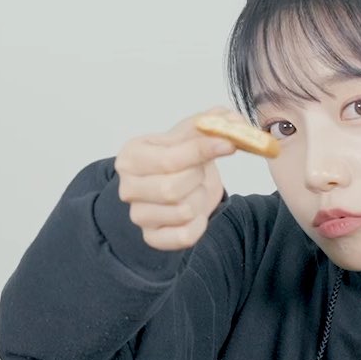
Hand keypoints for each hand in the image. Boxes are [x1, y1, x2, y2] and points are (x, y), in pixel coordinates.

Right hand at [113, 106, 238, 250]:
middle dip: (197, 178)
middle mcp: (127, 187)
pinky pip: (185, 236)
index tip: (228, 145)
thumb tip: (233, 122)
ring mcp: (137, 215)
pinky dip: (199, 224)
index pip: (168, 159)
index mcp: (131, 156)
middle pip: (172, 189)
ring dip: (199, 199)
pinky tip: (195, 212)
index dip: (201, 151)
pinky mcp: (151, 238)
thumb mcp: (192, 133)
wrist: (179, 183)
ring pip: (183, 212)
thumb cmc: (181, 157)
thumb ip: (212, 122)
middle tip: (199, 170)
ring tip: (194, 189)